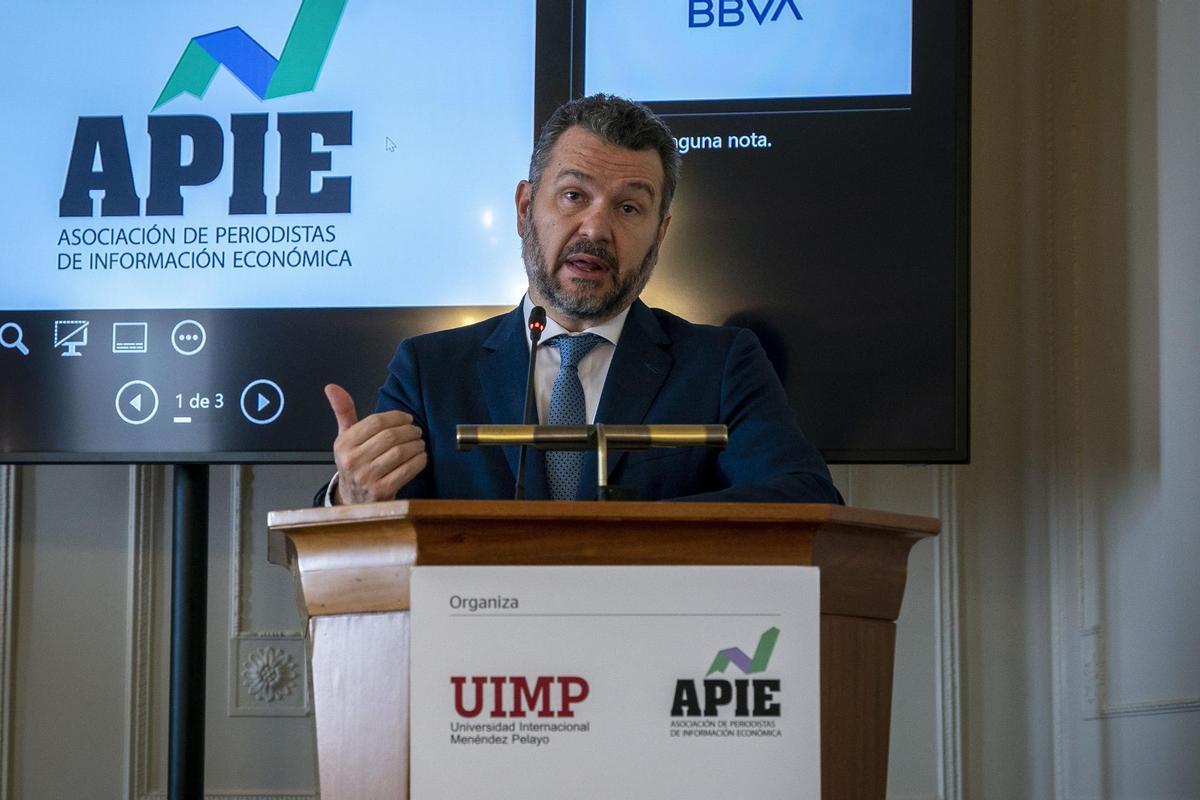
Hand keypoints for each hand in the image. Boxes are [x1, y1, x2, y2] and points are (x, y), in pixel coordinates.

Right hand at [325, 383, 426, 503]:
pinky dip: (418, 461)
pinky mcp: (381, 491)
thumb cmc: (355, 463)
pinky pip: (407, 470)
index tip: (407, 418)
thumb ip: (343, 411)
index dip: (396, 417)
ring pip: (400, 452)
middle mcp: (352, 461)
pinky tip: (420, 457)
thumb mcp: (345, 438)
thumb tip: (331, 387)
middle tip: (417, 431)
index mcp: (343, 444)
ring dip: (416, 445)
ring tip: (420, 443)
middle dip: (409, 431)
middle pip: (390, 436)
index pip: (375, 422)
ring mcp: (366, 478)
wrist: (354, 501)